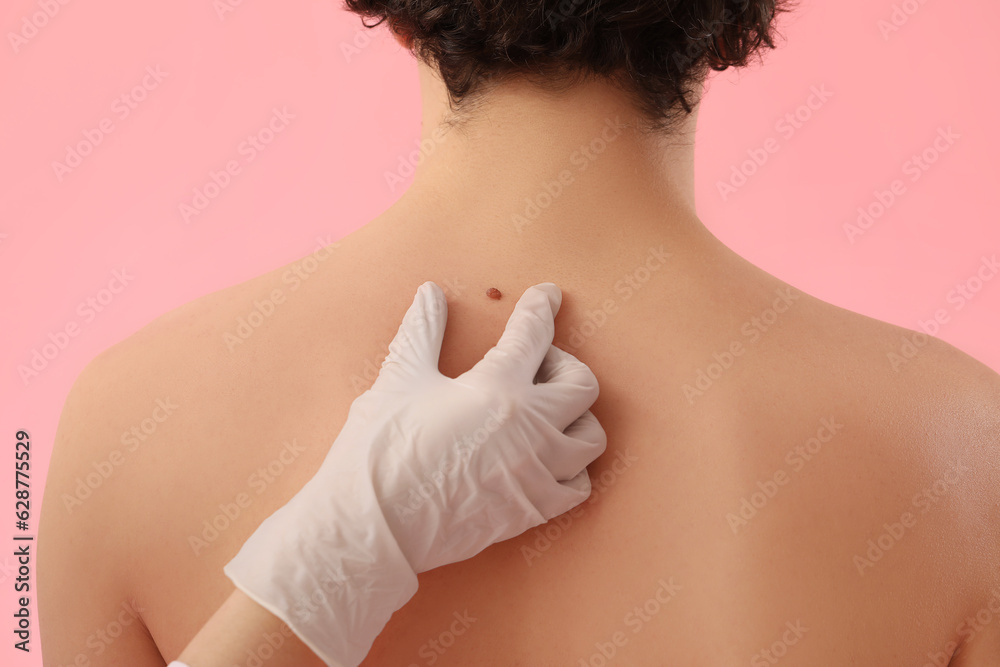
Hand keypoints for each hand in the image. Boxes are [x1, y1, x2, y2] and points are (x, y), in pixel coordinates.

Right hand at [223, 281, 605, 665]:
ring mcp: (536, 474)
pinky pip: (579, 486)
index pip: (533, 334)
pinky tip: (546, 456)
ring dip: (575, 416)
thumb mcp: (400, 379)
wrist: (371, 526)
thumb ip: (422, 331)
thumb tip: (430, 292)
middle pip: (582, 384)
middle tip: (531, 366)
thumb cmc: (380, 449)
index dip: (540, 307)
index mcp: (497, 389)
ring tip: (543, 411)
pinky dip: (571, 467)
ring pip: (591, 437)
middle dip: (562, 364)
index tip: (547, 295)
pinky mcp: (532, 510)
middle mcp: (530, 430)